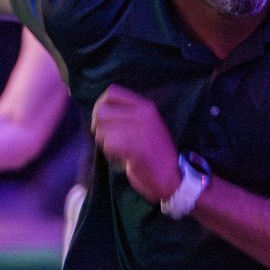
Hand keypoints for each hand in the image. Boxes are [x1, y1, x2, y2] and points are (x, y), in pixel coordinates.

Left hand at [92, 87, 180, 203]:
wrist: (171, 177)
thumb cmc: (154, 153)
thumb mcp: (146, 125)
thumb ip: (128, 115)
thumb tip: (100, 112)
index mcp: (145, 106)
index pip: (112, 92)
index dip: (100, 104)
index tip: (102, 119)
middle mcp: (142, 114)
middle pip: (102, 111)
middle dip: (98, 127)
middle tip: (106, 140)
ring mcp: (140, 130)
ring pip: (102, 129)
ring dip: (103, 142)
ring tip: (117, 150)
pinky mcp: (136, 147)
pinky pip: (108, 144)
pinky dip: (109, 153)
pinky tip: (119, 158)